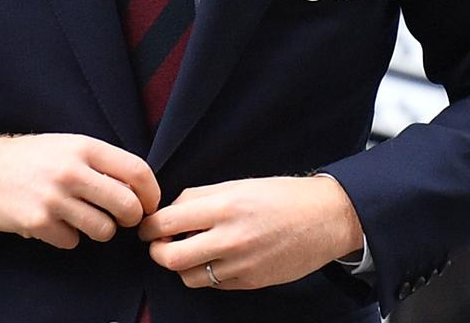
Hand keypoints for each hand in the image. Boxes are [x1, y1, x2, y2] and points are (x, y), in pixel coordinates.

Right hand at [0, 133, 159, 248]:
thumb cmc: (33, 157)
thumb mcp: (69, 146)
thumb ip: (100, 163)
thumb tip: (136, 190)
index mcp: (85, 147)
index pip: (136, 170)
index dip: (151, 192)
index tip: (150, 203)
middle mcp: (72, 171)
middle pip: (126, 205)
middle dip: (131, 217)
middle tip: (123, 218)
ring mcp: (55, 198)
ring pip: (104, 230)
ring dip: (100, 229)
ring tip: (85, 217)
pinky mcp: (38, 222)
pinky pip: (72, 241)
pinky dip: (69, 236)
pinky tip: (56, 222)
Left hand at [139, 175, 362, 289]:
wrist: (323, 219)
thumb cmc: (281, 196)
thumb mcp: (238, 184)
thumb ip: (202, 197)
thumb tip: (172, 211)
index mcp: (223, 207)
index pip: (167, 221)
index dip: (149, 226)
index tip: (146, 225)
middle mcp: (229, 239)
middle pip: (170, 257)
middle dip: (156, 251)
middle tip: (157, 243)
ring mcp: (239, 265)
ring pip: (188, 276)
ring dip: (180, 265)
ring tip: (184, 250)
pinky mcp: (249, 282)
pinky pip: (213, 284)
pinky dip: (205, 273)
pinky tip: (211, 259)